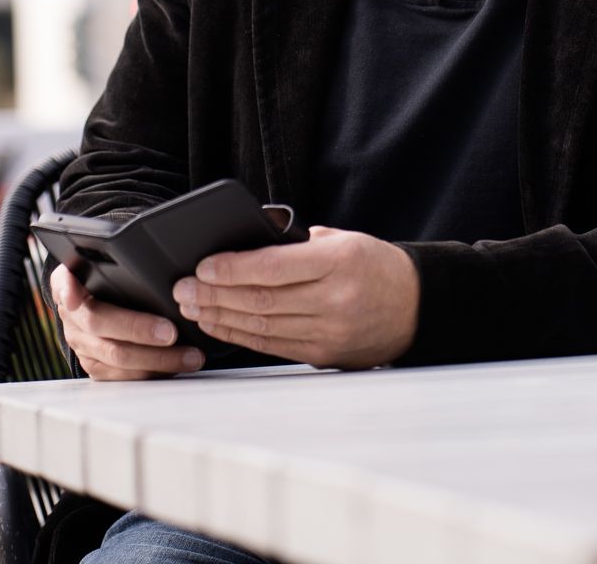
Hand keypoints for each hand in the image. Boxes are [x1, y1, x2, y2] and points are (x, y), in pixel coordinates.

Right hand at [50, 264, 204, 381]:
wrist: (97, 297)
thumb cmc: (112, 273)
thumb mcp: (107, 258)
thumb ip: (115, 254)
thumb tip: (143, 247)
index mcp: (69, 284)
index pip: (65, 285)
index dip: (69, 291)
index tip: (76, 297)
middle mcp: (72, 317)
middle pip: (101, 326)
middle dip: (139, 331)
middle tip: (171, 332)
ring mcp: (82, 345)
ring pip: (118, 358)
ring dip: (157, 359)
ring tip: (190, 355)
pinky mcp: (97, 367)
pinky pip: (124, 376)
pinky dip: (153, 372)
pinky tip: (178, 366)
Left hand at [171, 226, 419, 369]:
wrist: (415, 307)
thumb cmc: (373, 265)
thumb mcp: (342, 240)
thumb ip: (297, 244)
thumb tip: (245, 246)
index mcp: (340, 262)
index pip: (275, 267)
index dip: (233, 268)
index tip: (202, 266)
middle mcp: (335, 300)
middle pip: (262, 301)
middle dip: (215, 295)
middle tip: (182, 289)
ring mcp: (329, 333)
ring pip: (262, 327)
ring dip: (221, 318)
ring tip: (192, 307)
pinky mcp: (323, 356)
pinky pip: (272, 346)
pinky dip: (240, 337)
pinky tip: (219, 326)